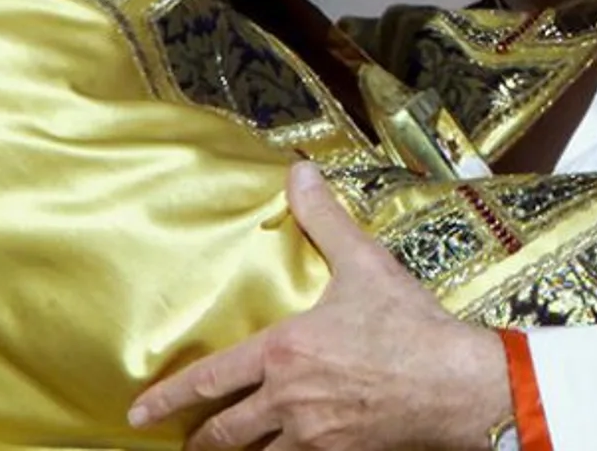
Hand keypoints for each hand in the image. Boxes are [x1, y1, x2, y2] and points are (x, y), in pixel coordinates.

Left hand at [129, 162, 510, 450]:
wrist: (458, 384)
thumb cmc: (410, 325)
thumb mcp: (364, 264)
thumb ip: (324, 220)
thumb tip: (298, 173)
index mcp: (284, 352)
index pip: (209, 380)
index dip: (168, 398)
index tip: (138, 413)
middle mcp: (289, 400)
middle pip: (226, 433)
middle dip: (201, 440)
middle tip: (186, 442)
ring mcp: (315, 436)